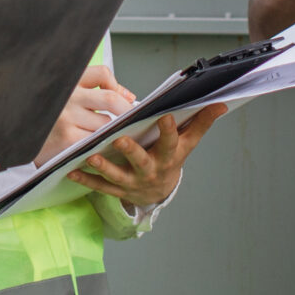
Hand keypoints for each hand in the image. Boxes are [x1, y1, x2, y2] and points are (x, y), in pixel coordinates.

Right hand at [40, 65, 135, 162]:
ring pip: (106, 124)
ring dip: (114, 131)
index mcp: (68, 81)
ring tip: (111, 135)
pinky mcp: (67, 139)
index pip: (102, 73)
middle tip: (133, 120)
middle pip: (110, 98)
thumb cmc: (49, 118)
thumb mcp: (67, 97)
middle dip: (127, 111)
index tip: (119, 96)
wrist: (19, 138)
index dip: (116, 85)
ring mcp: (66, 117)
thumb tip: (128, 96)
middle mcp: (67, 96)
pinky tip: (101, 148)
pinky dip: (104, 144)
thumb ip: (96, 92)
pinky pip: (97, 141)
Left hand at [72, 102, 229, 209]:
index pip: (172, 142)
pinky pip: (101, 187)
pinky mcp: (118, 190)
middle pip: (142, 161)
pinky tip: (72, 171)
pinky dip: (86, 180)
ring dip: (104, 167)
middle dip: (131, 151)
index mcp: (169, 156)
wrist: (160, 191)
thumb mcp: (188, 143)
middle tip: (120, 139)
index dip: (170, 130)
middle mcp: (151, 170)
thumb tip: (222, 103)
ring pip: (118, 176)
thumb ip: (201, 122)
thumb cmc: (172, 158)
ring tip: (91, 157)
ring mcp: (134, 182)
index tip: (165, 115)